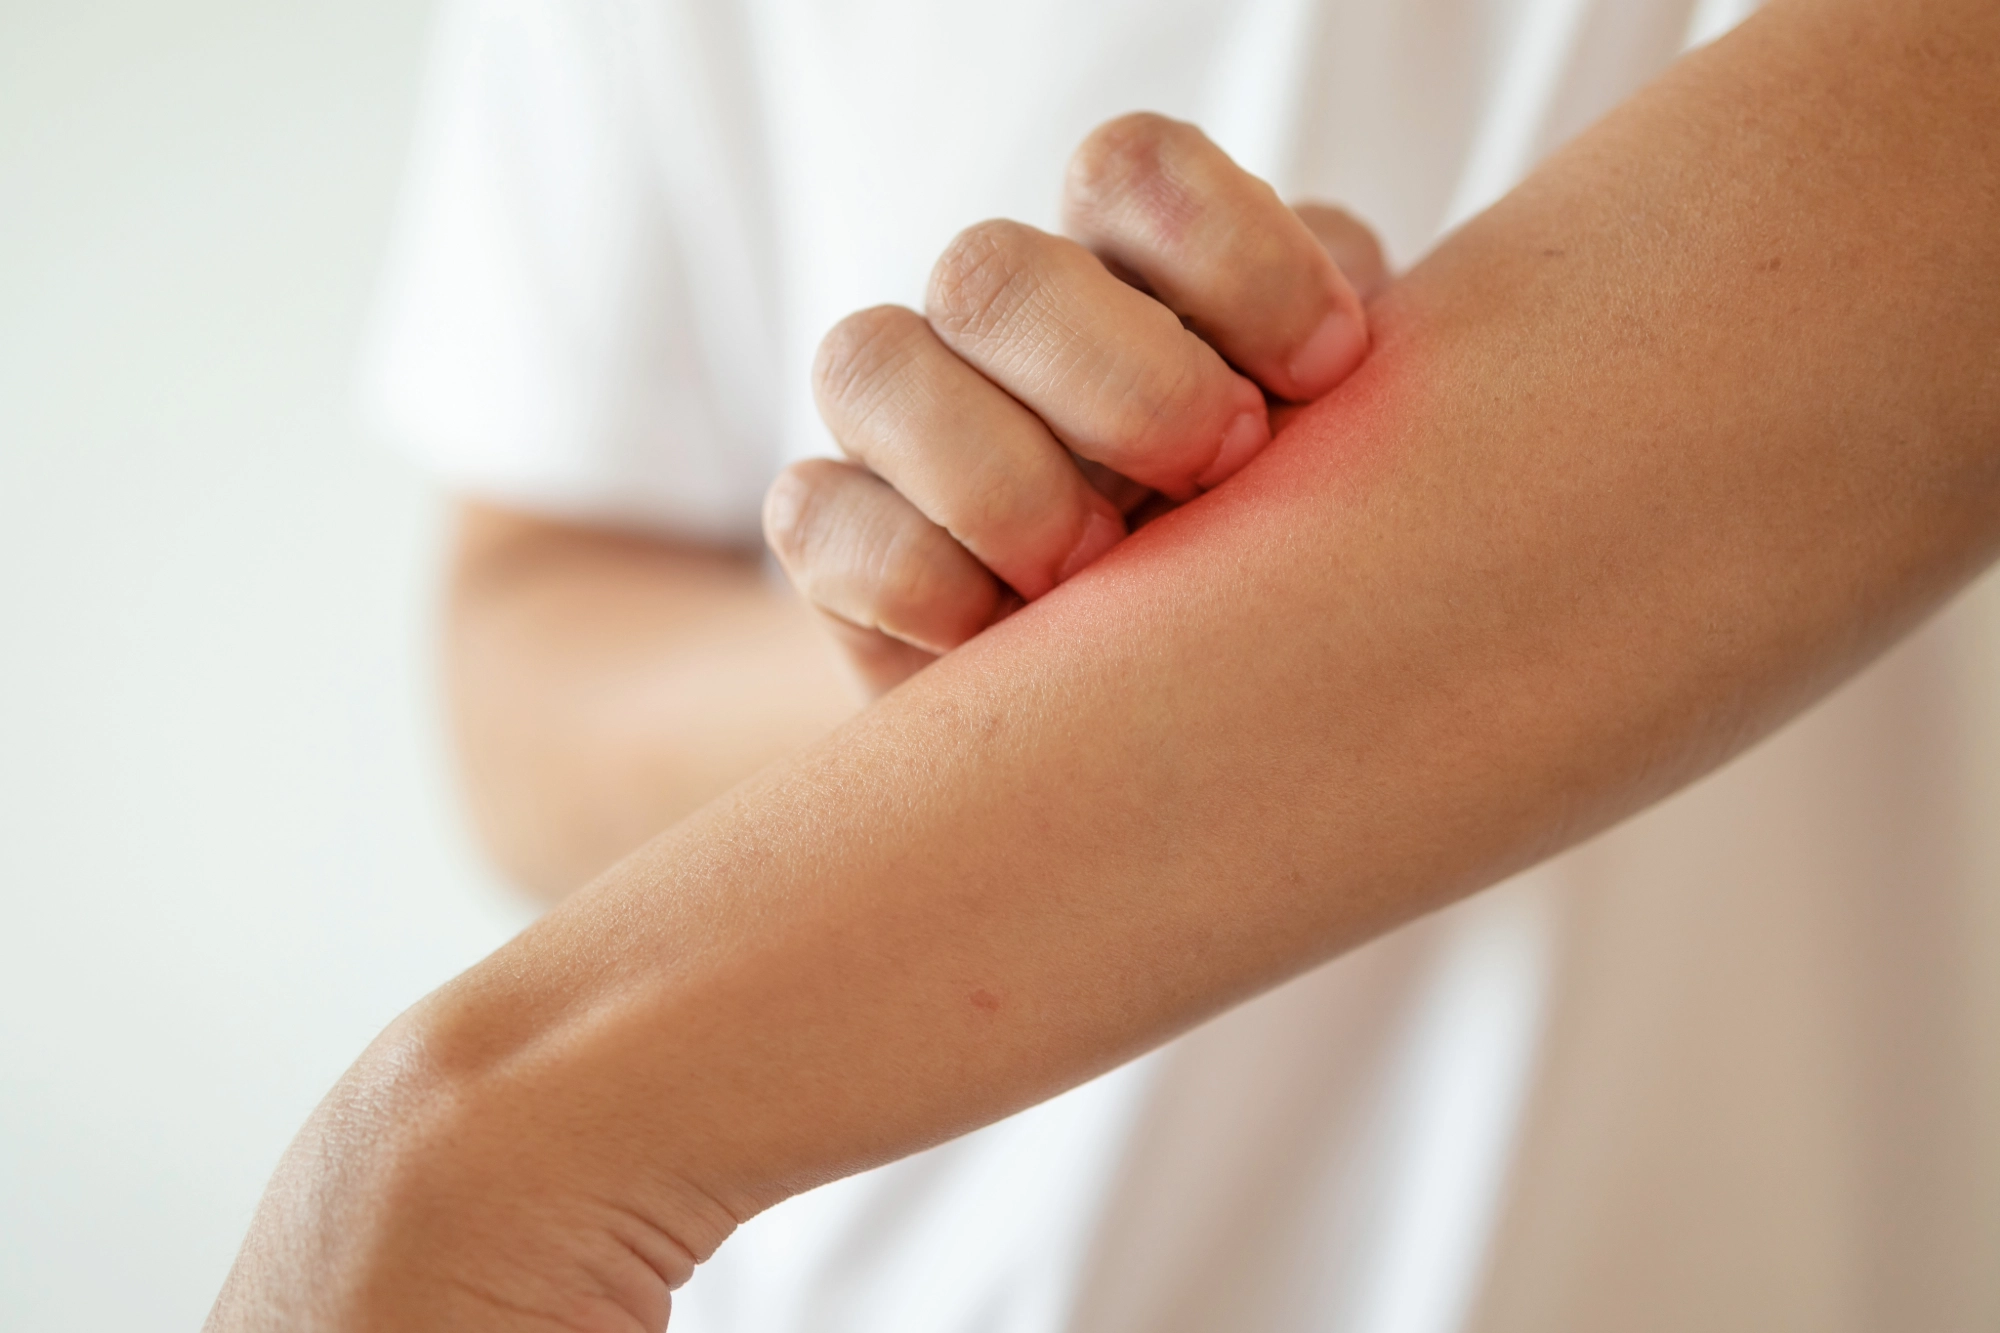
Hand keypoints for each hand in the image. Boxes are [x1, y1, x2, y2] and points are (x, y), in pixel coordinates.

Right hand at [764, 113, 1387, 695]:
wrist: (1170, 717)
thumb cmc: (1275, 566)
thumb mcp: (1339, 460)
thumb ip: (1341, 388)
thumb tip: (1340, 358)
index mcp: (1134, 268)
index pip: (1132, 171)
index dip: (1233, 255)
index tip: (1331, 374)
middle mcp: (1001, 321)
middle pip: (992, 268)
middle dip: (1122, 384)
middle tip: (1216, 478)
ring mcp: (901, 416)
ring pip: (871, 358)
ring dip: (1002, 481)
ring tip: (1096, 580)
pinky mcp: (834, 529)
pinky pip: (815, 509)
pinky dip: (916, 577)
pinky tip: (1005, 640)